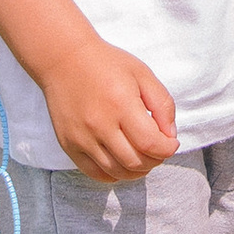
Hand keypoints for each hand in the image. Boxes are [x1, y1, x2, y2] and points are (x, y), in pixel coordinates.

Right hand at [36, 34, 178, 182]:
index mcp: (121, 104)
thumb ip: (162, 104)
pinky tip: (121, 162)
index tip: (170, 142)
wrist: (63, 59)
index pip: (151, 144)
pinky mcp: (69, 145)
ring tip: (142, 156)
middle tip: (157, 149)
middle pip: (135, 162)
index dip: (167, 149)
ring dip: (137, 171)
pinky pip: (95, 173)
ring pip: (117, 172)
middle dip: (155, 161)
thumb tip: (170, 136)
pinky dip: (114, 174)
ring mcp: (82, 138)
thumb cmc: (106, 64)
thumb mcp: (142, 74)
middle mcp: (100, 125)